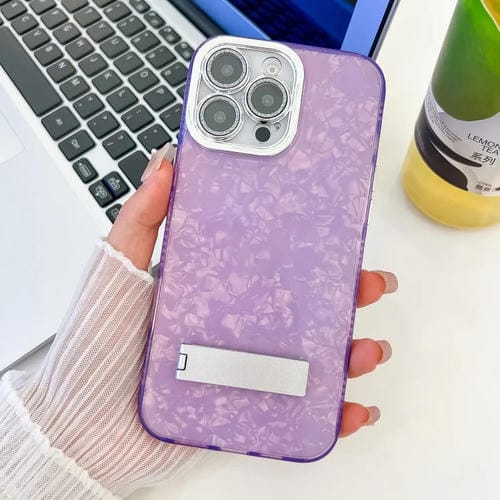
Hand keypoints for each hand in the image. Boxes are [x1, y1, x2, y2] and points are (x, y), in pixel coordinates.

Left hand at [109, 144, 397, 439]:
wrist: (82, 425)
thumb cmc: (97, 347)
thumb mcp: (117, 268)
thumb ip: (140, 218)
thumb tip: (166, 164)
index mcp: (215, 289)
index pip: (272, 263)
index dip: (310, 249)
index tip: (337, 232)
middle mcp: (236, 326)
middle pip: (303, 307)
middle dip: (345, 295)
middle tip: (368, 283)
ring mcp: (245, 368)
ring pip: (312, 357)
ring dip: (350, 351)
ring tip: (366, 348)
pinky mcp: (247, 408)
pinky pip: (300, 409)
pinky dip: (332, 411)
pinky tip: (352, 406)